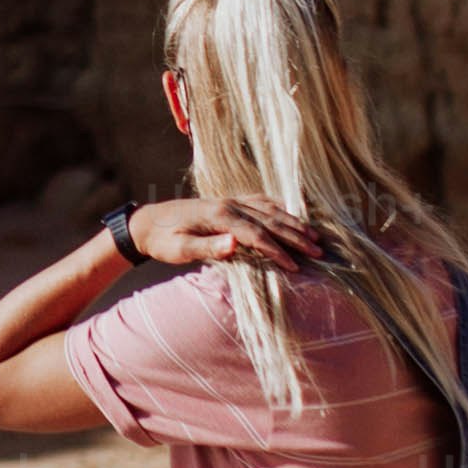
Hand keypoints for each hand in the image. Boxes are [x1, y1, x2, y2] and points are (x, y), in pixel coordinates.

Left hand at [119, 194, 339, 276]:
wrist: (148, 222)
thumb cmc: (163, 240)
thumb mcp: (179, 249)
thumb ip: (207, 247)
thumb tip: (234, 244)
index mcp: (219, 215)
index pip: (256, 234)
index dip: (277, 251)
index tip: (296, 266)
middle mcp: (229, 204)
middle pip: (270, 219)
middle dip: (296, 236)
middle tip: (319, 252)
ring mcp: (230, 200)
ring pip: (270, 209)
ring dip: (293, 222)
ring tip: (315, 237)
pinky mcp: (229, 202)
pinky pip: (261, 202)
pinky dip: (280, 209)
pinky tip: (292, 216)